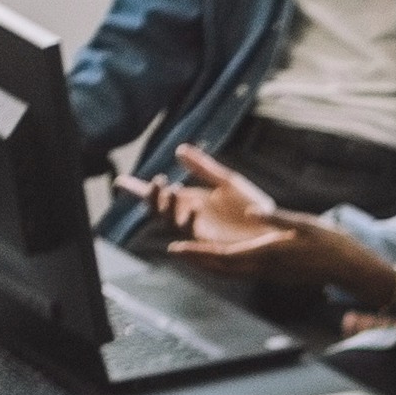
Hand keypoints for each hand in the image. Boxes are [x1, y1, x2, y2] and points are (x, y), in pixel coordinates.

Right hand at [123, 143, 287, 254]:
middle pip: (162, 210)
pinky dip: (191, 224)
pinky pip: (197, 235)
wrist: (274, 227)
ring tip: (172, 190)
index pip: (161, 196)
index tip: (121, 181)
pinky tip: (191, 210)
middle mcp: (191, 219)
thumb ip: (203, 168)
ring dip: (171, 208)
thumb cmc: (252, 206)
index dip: (140, 190)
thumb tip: (179, 150)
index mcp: (192, 203)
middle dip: (155, 197)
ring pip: (176, 223)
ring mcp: (202, 233)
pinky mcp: (215, 244)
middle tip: (156, 182)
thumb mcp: (227, 181)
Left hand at [130, 146, 395, 307]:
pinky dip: (223, 265)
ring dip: (206, 264)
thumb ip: (276, 218)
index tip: (175, 247)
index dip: (197, 253)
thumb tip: (251, 210)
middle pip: (220, 267)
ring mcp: (267, 273)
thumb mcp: (303, 223)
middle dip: (195, 260)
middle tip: (172, 250)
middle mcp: (263, 268)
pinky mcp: (272, 274)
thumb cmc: (329, 243)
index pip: (223, 256)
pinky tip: (218, 259)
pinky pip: (240, 271)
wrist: (348, 268)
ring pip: (228, 271)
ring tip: (188, 253)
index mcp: (267, 254)